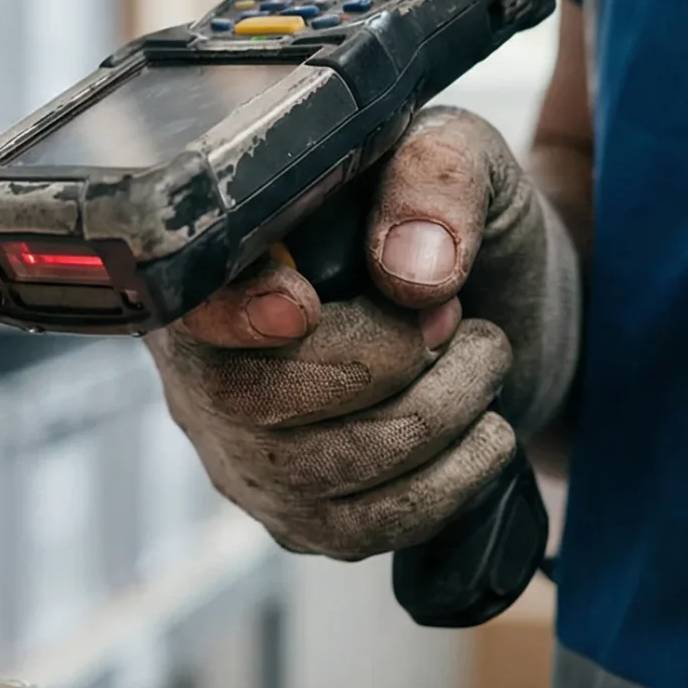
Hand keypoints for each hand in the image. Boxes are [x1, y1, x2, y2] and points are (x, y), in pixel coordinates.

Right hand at [146, 107, 580, 558]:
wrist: (504, 303)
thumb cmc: (453, 222)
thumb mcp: (458, 157)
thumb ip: (434, 178)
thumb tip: (412, 275)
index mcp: (214, 259)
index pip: (182, 301)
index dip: (233, 314)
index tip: (301, 308)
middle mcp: (200, 361)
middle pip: (246, 396)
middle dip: (379, 365)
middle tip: (455, 319)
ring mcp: (240, 450)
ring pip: (312, 473)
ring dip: (432, 418)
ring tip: (485, 360)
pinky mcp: (296, 515)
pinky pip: (354, 530)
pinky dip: (442, 486)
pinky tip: (484, 436)